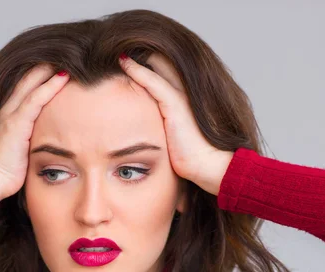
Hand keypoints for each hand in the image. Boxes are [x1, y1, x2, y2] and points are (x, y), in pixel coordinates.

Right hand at [0, 64, 69, 197]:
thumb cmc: (9, 172)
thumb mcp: (24, 150)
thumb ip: (34, 138)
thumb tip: (53, 139)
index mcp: (10, 115)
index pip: (27, 87)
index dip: (43, 74)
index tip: (62, 65)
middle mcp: (8, 110)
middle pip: (29, 78)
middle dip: (47, 65)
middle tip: (68, 54)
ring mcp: (11, 115)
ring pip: (32, 83)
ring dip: (51, 69)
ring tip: (70, 58)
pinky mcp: (16, 123)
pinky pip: (36, 98)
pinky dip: (50, 86)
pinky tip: (64, 76)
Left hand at [118, 53, 233, 195]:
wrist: (207, 166)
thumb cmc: (192, 159)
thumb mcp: (174, 140)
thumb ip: (163, 131)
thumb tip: (146, 139)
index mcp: (185, 100)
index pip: (165, 73)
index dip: (147, 65)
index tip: (127, 61)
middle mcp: (185, 93)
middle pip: (162, 64)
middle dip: (142, 56)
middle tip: (119, 53)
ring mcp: (182, 96)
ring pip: (156, 67)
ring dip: (136, 60)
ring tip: (117, 52)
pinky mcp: (175, 104)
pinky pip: (152, 81)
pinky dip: (137, 70)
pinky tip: (124, 62)